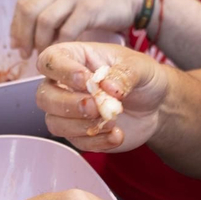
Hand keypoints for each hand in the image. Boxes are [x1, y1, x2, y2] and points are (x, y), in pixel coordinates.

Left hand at [12, 0, 143, 52]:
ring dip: (41, 43)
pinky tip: (64, 54)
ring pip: (44, 22)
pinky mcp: (90, 8)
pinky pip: (67, 31)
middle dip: (23, 37)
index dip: (16, 27)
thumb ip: (51, 6)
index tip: (17, 46)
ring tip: (44, 56)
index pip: (23, 4)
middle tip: (25, 55)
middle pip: (28, 12)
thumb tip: (27, 32)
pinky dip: (62, 45)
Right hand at [35, 41, 171, 152]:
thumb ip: (125, 74)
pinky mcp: (79, 133)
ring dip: (81, 126)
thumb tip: (108, 87)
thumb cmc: (143, 77)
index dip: (62, 71)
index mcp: (75, 58)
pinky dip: (97, 141)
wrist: (156, 106)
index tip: (87, 80)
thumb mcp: (141, 67)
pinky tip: (117, 134)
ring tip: (112, 121)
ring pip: (55, 123)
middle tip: (95, 107)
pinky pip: (77, 142)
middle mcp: (65, 84)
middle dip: (67, 105)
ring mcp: (69, 111)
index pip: (50, 60)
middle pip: (44, 96)